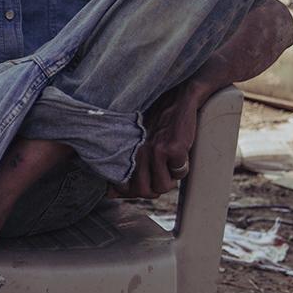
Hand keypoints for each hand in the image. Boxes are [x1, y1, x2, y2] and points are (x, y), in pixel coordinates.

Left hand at [115, 82, 207, 198]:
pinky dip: (182, 167)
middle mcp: (136, 152)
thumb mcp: (132, 141)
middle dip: (154, 188)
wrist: (176, 98)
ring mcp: (154, 151)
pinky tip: (179, 152)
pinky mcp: (173, 149)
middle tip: (160, 173)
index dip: (134, 191)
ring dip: (170, 179)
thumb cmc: (153, 122)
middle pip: (144, 192)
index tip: (142, 181)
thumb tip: (109, 194)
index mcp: (124, 151)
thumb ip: (121, 166)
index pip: (122, 188)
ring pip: (162, 187)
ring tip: (169, 162)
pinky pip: (179, 174)